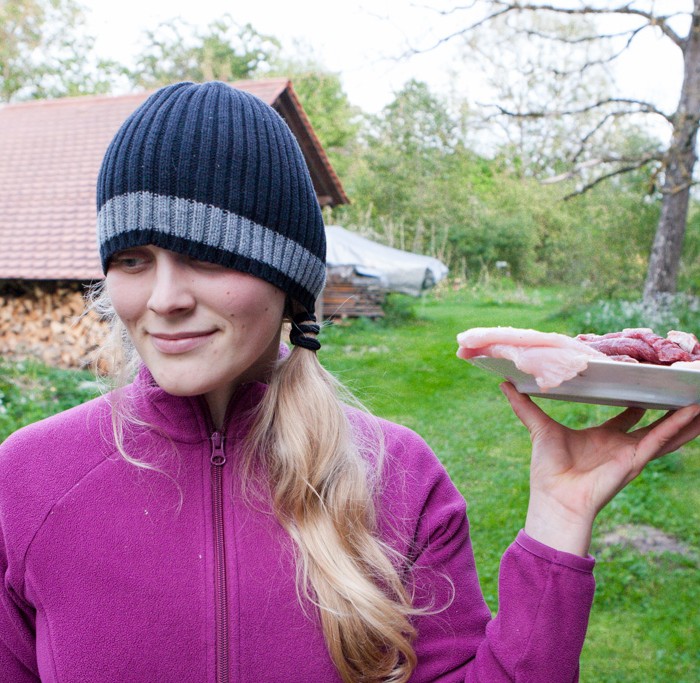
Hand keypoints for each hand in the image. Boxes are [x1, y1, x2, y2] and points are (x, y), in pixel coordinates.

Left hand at [500, 382, 699, 555]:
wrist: (554, 498)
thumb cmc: (548, 469)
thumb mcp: (538, 427)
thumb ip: (524, 406)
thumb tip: (504, 384)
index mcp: (603, 437)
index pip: (626, 416)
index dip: (637, 401)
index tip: (645, 385)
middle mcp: (621, 445)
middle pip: (653, 422)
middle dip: (670, 408)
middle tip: (685, 390)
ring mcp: (631, 453)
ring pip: (666, 431)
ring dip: (686, 418)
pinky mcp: (635, 460)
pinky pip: (661, 439)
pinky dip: (679, 426)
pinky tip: (694, 412)